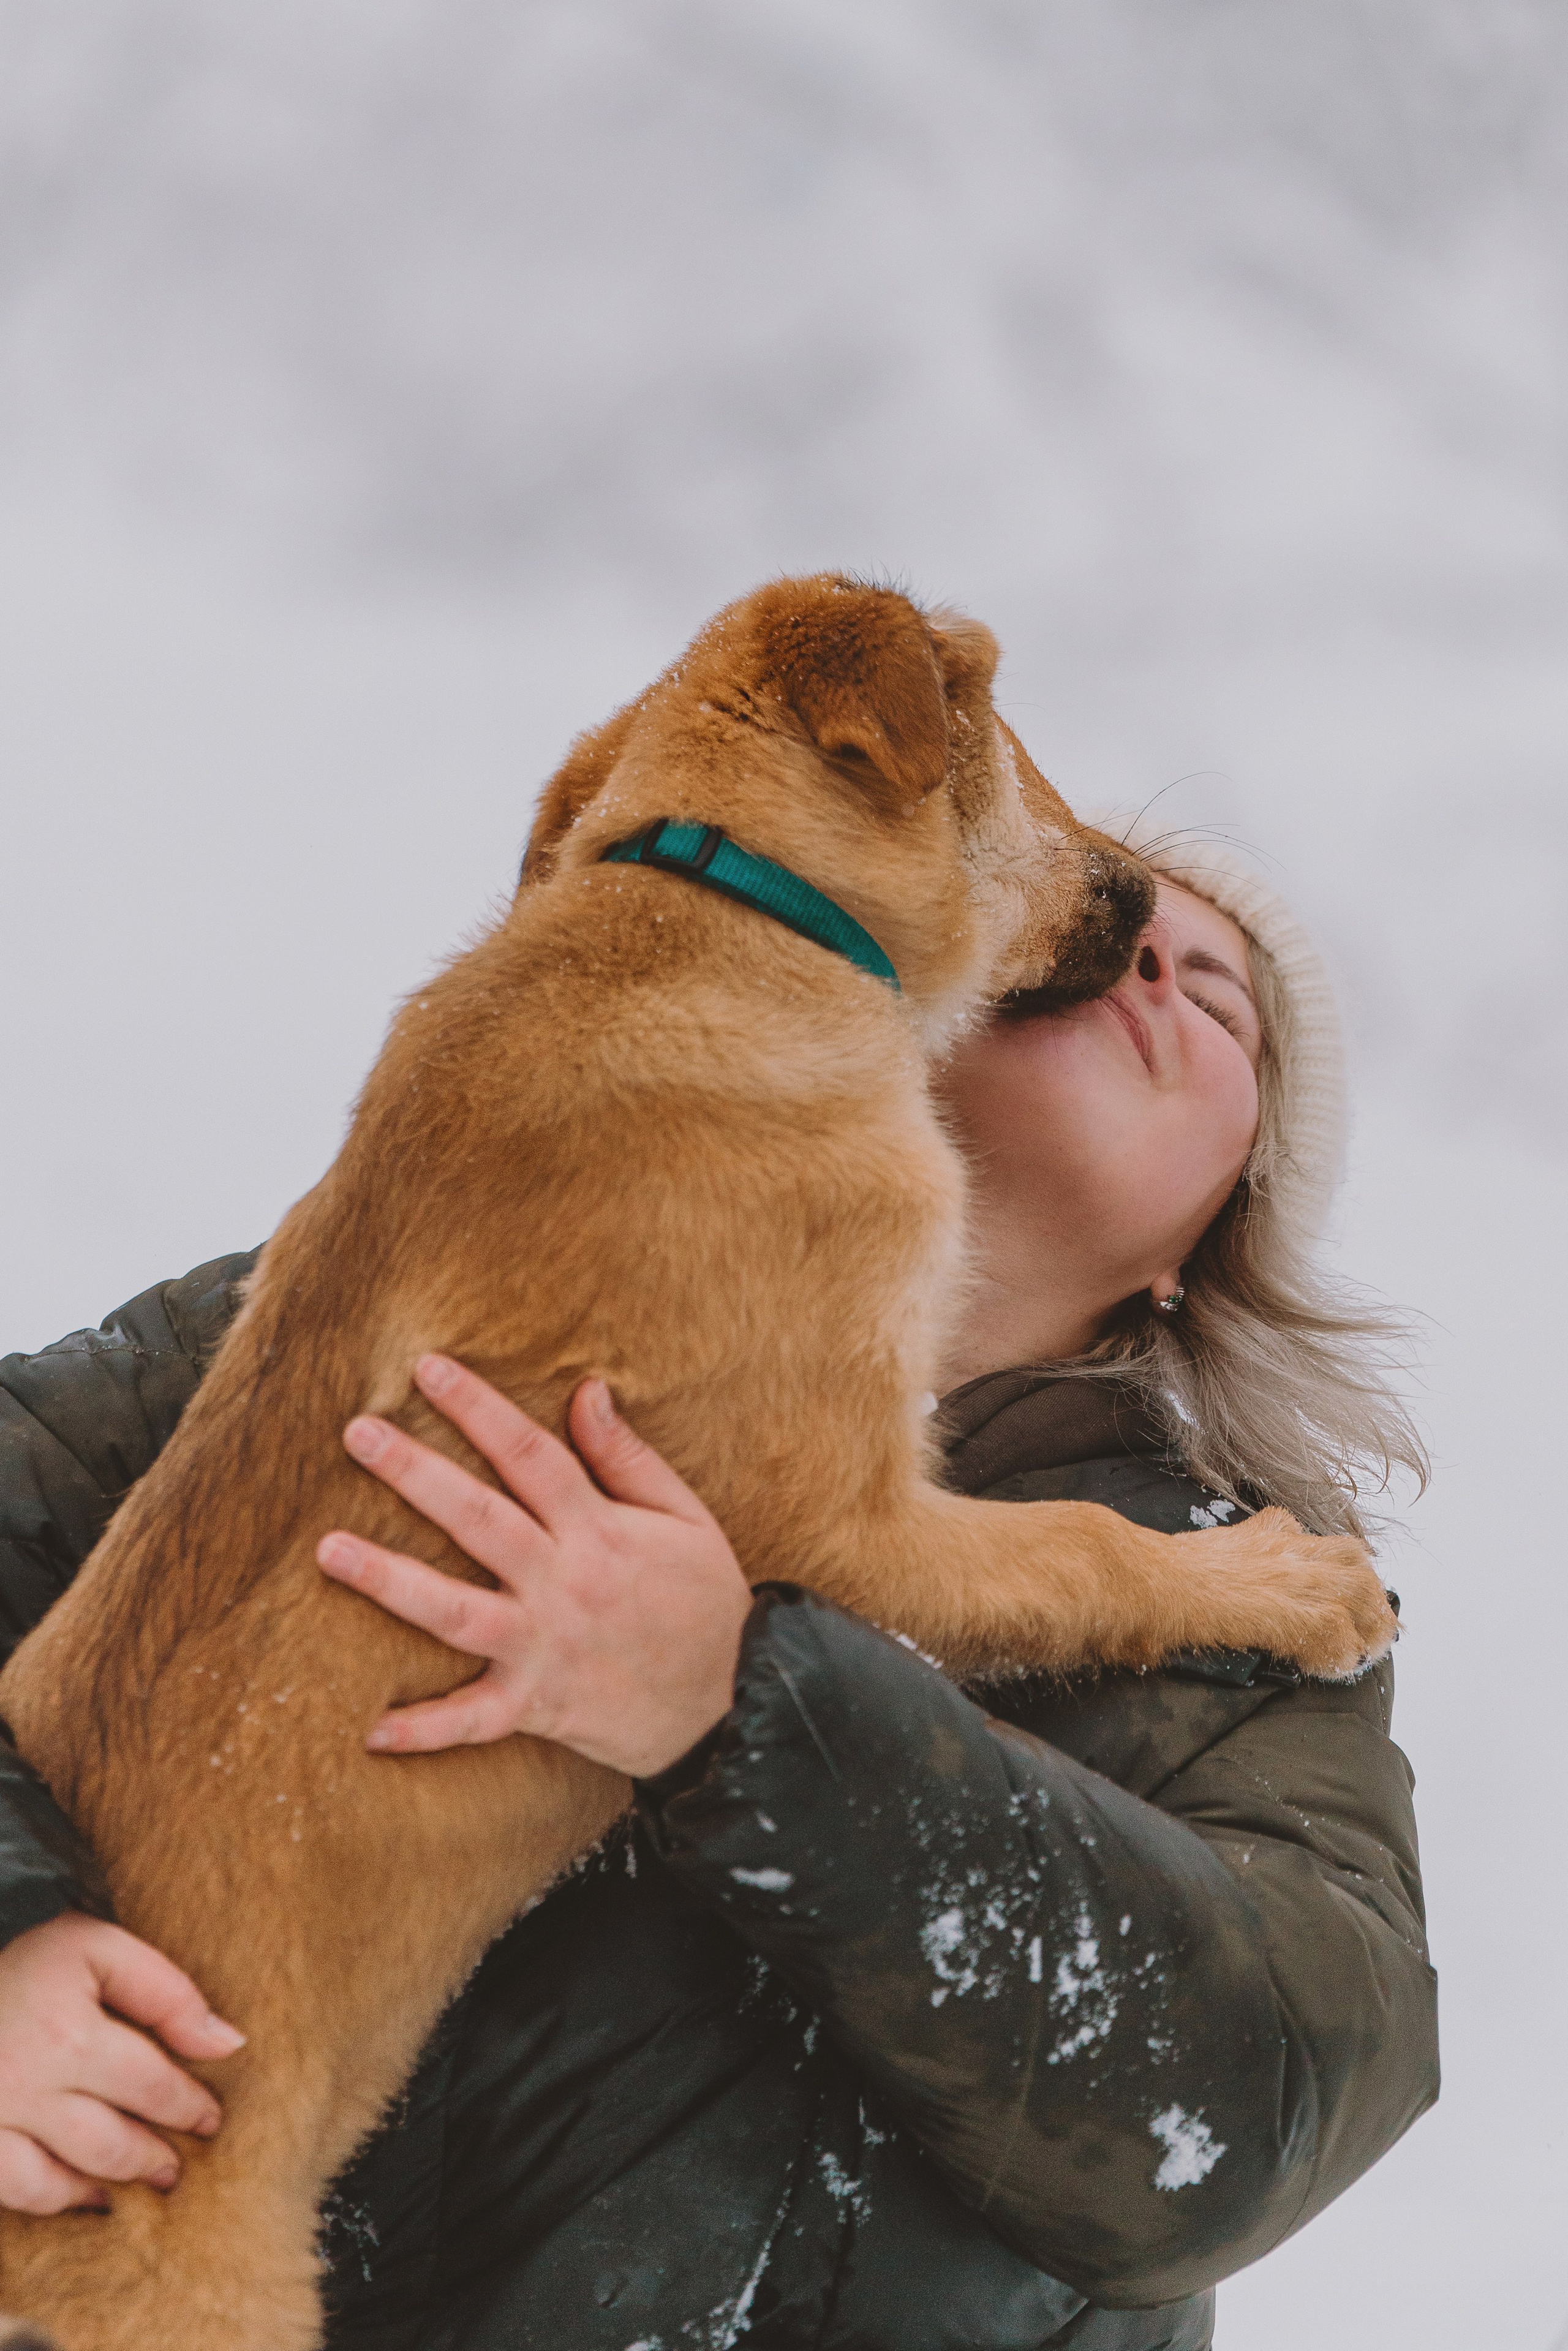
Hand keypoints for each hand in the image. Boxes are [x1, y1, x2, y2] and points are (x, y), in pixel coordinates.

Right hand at [0, 1912, 243, 2213]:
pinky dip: (53, 2200)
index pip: (150, 2085)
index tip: (210, 2118)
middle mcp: (26, 2086)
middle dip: (154, 2158)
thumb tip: (227, 2044)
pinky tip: (82, 2194)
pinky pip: (14, 2190)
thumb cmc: (24, 1964)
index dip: (188, 2107)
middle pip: (110, 2143)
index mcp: (67, 2035)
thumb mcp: (95, 1948)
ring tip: (142, 2182)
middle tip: (178, 2166)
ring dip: (110, 2184)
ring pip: (60, 2181)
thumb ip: (164, 1992)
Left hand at [317, 1359, 752, 1777]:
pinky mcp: (537, 1707)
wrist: (734, 1702)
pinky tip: (369, 1728)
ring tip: (328, 1548)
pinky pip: (472, 1721)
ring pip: (455, 1611)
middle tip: (357, 1432)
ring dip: (389, 1582)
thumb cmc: (708, 1602)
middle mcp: (564, 1585)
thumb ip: (629, 1458)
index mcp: (599, 1532)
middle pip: (479, 1520)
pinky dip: (424, 1730)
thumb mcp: (687, 1518)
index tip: (427, 1369)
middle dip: (416, 1473)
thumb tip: (587, 1390)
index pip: (530, 1455)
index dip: (479, 1409)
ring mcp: (545, 1649)